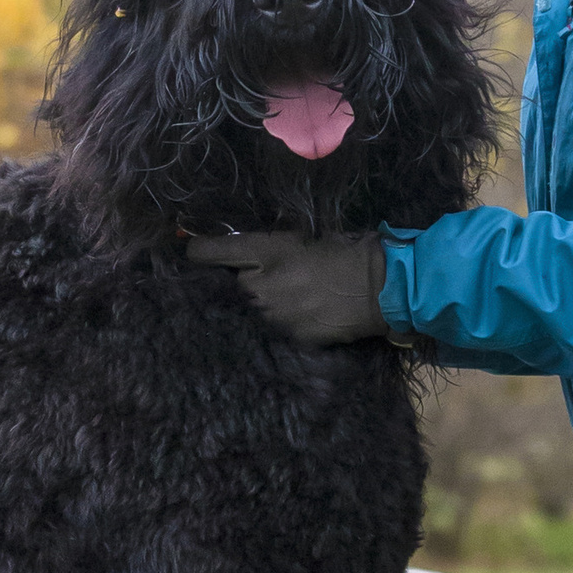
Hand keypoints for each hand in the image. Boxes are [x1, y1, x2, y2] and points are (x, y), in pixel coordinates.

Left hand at [186, 230, 389, 345]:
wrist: (378, 287)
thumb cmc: (342, 250)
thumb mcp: (300, 234)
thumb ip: (266, 242)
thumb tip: (239, 244)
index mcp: (263, 250)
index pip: (208, 252)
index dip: (197, 250)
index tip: (194, 252)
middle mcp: (259, 285)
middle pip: (227, 284)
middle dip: (239, 279)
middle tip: (261, 274)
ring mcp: (272, 316)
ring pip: (249, 308)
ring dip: (258, 303)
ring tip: (285, 296)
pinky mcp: (287, 338)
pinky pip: (271, 328)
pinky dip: (278, 322)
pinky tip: (298, 313)